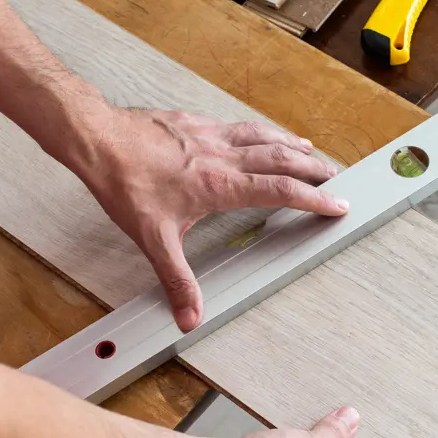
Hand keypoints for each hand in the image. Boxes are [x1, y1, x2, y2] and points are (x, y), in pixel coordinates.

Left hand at [77, 107, 347, 331]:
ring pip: (264, 136)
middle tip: (337, 177)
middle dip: (315, 168)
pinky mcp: (197, 123)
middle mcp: (223, 157)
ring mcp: (212, 136)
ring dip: (293, 145)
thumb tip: (189, 314)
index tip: (337, 204)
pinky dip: (262, 131)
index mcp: (220, 185)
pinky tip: (261, 133)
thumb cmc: (125, 182)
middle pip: (283, 158)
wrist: (99, 139)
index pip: (280, 191)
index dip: (314, 199)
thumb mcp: (152, 239)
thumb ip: (177, 279)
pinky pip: (240, 125)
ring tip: (312, 151)